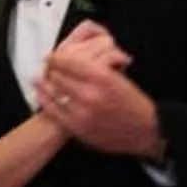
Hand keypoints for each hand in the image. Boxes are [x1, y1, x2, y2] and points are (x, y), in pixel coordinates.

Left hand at [36, 28, 160, 158]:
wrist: (145, 130)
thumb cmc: (133, 102)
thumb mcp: (119, 77)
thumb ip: (96, 67)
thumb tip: (72, 59)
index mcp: (103, 77)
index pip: (68, 61)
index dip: (56, 57)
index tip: (52, 56)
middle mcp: (91, 95)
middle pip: (58, 76)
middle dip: (51, 70)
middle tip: (47, 67)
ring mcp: (83, 114)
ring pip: (53, 93)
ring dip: (45, 84)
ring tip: (41, 79)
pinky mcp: (79, 129)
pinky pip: (54, 112)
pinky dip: (45, 101)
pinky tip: (42, 95)